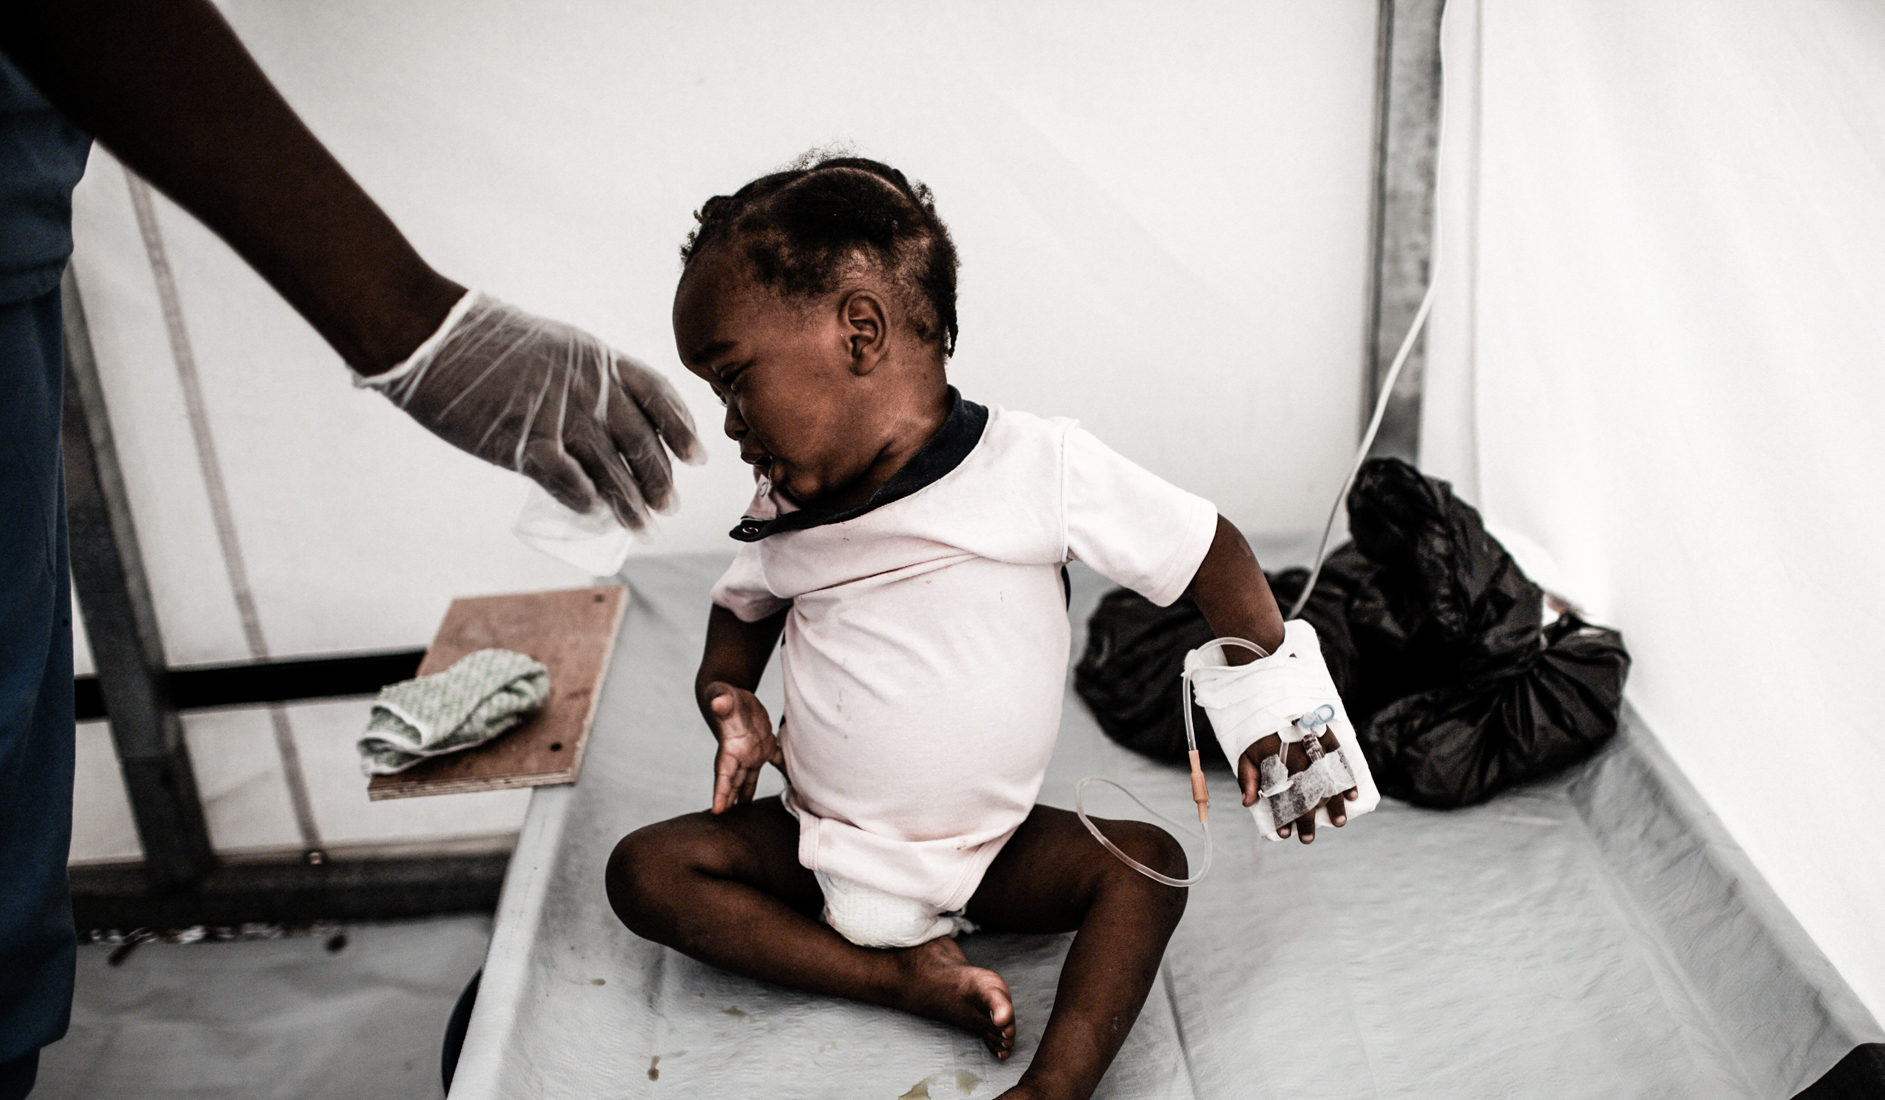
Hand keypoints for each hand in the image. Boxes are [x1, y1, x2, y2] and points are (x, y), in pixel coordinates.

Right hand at [363, 292, 701, 529]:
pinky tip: (594, 516)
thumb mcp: (554, 344)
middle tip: (668, 507)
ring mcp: (560, 418)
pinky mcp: (526, 444)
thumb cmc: (485, 340)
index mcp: (599, 360)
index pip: (658, 396)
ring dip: (631, 505)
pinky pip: (569, 483)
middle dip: (660, 479)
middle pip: (641, 443)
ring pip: (612, 472)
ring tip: (643, 528)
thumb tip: (598, 411)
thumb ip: (580, 375)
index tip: (696, 456)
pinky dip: (586, 503)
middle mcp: (590, 390)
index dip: (681, 428)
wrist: (434, 337)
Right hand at [700, 681, 784, 813]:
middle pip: (734, 783)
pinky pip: (775, 761)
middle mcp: (739, 754)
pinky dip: (782, 770)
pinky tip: (792, 785)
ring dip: (748, 793)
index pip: (723, 774)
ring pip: (750, 778)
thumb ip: (721, 700)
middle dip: (732, 802)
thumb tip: (719, 701)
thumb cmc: (723, 694)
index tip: (717, 811)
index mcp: (729, 747)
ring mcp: (751, 751)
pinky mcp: (764, 744)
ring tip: (747, 814)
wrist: (730, 693)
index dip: (720, 793)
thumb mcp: (722, 696)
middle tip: (730, 827)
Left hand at [1237, 728, 1358, 844]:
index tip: (1284, 834)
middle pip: (1305, 793)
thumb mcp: (1245, 753)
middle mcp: (1298, 756)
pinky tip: (1352, 795)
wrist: (1270, 698)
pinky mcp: (1327, 736)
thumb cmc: (1259, 732)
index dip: (1283, 817)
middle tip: (1308, 838)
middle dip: (1307, 819)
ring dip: (1334, 803)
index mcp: (1277, 761)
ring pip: (1327, 780)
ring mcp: (1314, 746)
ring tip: (1339, 822)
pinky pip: (1340, 760)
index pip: (1281, 796)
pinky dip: (1348, 778)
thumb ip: (1248, 778)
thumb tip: (1248, 803)